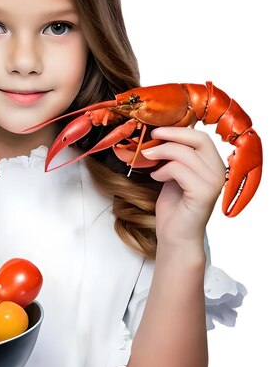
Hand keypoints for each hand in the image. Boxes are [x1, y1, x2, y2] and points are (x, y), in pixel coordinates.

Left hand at [141, 126, 225, 244]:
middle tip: (152, 136)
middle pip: (198, 139)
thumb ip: (175, 156)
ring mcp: (213, 182)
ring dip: (161, 152)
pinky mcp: (203, 193)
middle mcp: (218, 172)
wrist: (175, 236)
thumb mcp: (173, 174)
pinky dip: (163, 170)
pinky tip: (156, 177)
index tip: (157, 129)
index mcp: (213, 165)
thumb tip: (161, 134)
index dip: (178, 129)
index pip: (201, 136)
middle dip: (172, 134)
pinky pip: (179, 169)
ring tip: (147, 158)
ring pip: (185, 153)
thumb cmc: (174, 207)